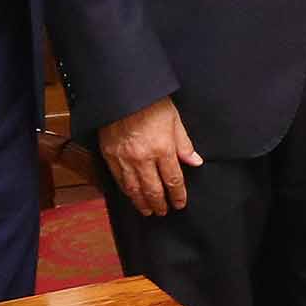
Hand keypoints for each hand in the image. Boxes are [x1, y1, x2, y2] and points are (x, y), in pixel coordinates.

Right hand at [97, 97, 200, 216]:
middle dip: (160, 203)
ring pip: (134, 189)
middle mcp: (143, 158)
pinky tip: (131, 196)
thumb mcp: (175, 120)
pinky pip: (118, 180)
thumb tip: (195, 162)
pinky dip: (126, 191)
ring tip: (148, 211)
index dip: (177, 195)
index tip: (180, 203)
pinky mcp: (110, 156)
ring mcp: (124, 159)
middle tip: (163, 212)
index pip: (173, 180)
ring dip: (142, 202)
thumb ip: (184, 144)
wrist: (123, 94)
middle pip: (153, 189)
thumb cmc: (152, 104)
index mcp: (163, 149)